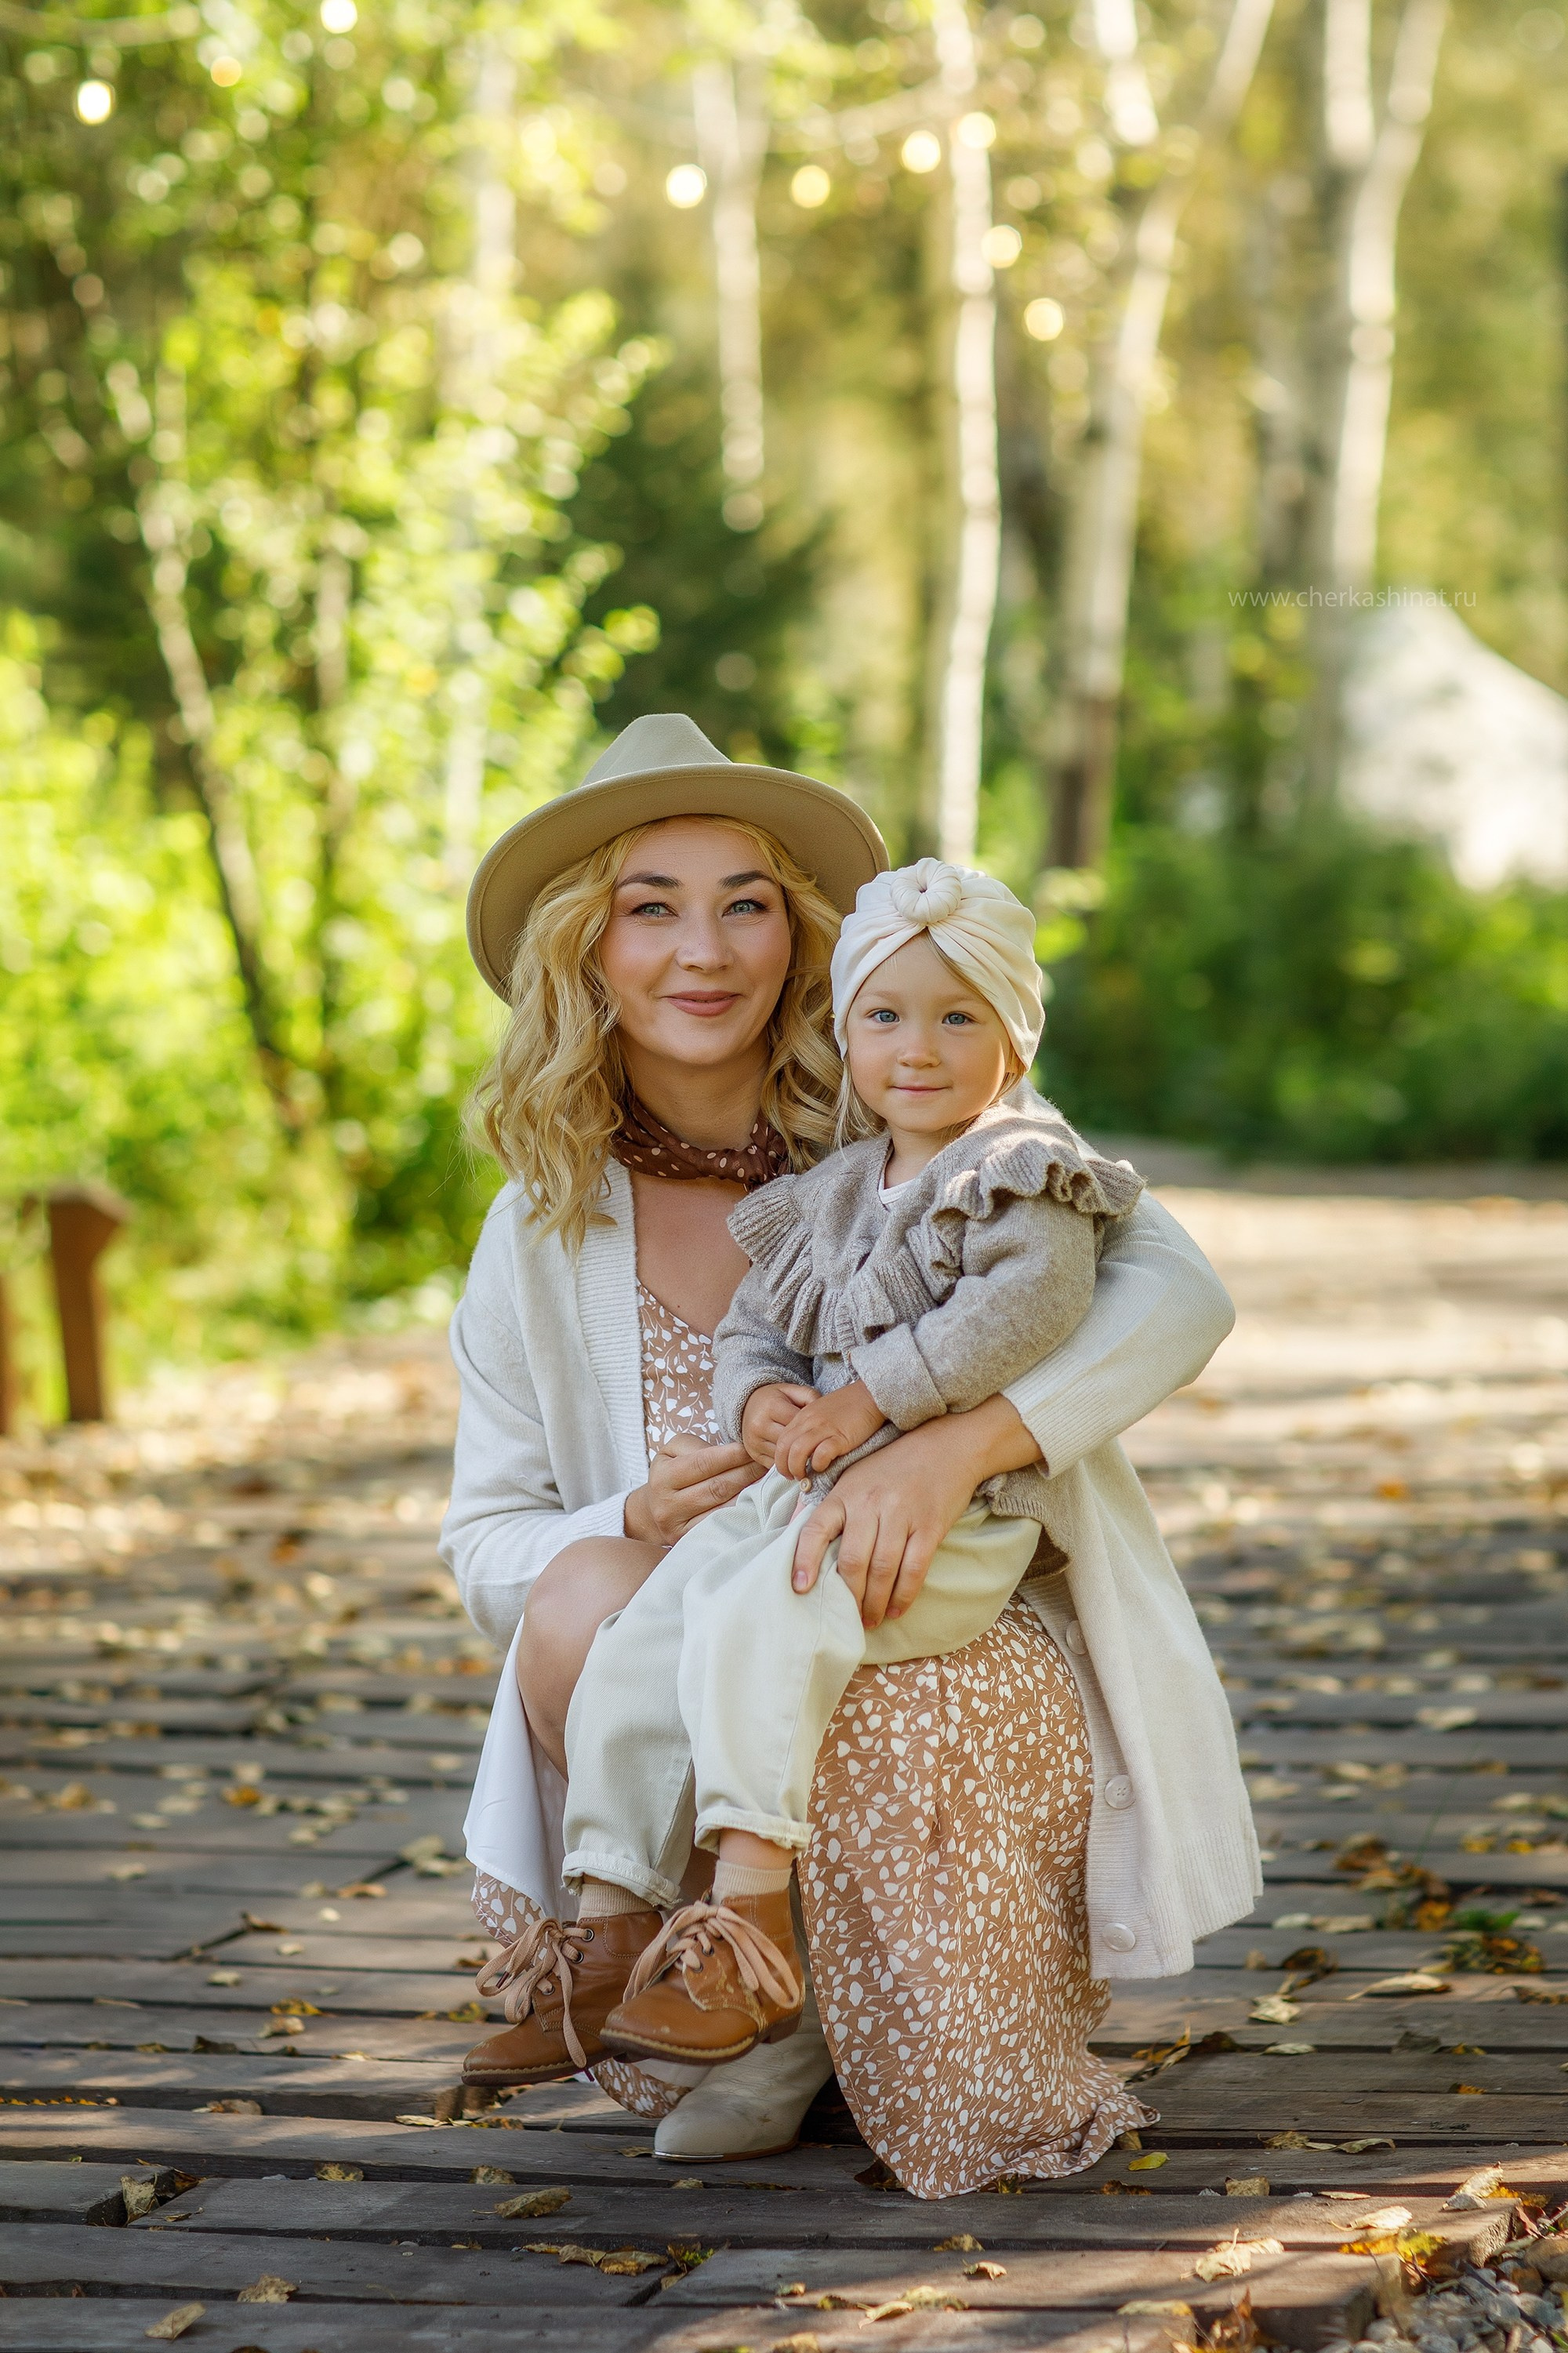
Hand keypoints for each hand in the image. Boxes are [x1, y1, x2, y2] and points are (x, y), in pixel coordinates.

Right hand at [624, 1435, 764, 1545]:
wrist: (655, 1509)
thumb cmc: (671, 1473)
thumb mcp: (673, 1451)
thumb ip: (697, 1446)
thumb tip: (729, 1451)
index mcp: (663, 1478)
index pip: (703, 1464)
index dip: (731, 1455)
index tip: (751, 1449)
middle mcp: (667, 1506)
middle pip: (717, 1487)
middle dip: (746, 1472)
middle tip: (766, 1462)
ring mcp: (679, 1528)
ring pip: (723, 1508)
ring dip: (749, 1493)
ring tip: (766, 1480)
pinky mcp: (691, 1542)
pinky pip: (723, 1525)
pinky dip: (742, 1512)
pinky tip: (756, 1501)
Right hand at [739, 1381, 817, 1467]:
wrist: (747, 1406)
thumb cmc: (776, 1399)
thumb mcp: (792, 1391)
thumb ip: (810, 1396)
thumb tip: (824, 1414)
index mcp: (771, 1406)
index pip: (798, 1422)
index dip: (812, 1428)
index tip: (823, 1432)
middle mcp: (760, 1425)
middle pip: (791, 1442)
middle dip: (807, 1445)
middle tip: (822, 1448)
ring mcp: (754, 1441)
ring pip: (783, 1456)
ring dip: (798, 1457)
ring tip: (812, 1455)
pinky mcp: (754, 1454)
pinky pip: (775, 1464)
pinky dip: (788, 1463)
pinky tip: (797, 1460)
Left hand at [774, 1379, 886, 1482]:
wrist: (870, 1394)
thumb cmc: (849, 1406)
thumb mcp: (821, 1412)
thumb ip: (810, 1428)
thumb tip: (803, 1452)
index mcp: (803, 1416)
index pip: (781, 1440)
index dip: (780, 1458)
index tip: (787, 1469)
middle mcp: (810, 1421)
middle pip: (784, 1447)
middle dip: (784, 1467)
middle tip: (793, 1477)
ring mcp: (824, 1428)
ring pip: (797, 1451)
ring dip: (797, 1468)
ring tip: (804, 1477)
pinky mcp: (841, 1436)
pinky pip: (821, 1454)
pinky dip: (818, 1464)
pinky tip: (823, 1467)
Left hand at [791, 1395, 1042, 1630]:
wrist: (946, 1447)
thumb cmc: (894, 1466)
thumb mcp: (855, 1477)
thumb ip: (833, 1507)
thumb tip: (803, 1541)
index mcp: (845, 1492)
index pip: (816, 1529)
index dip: (804, 1560)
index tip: (801, 1587)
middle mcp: (869, 1503)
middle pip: (852, 1561)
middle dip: (849, 1596)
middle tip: (847, 1616)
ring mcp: (901, 1515)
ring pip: (882, 1571)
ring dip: (875, 1603)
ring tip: (871, 1619)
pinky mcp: (929, 1527)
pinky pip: (913, 1570)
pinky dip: (903, 1595)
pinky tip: (896, 1609)